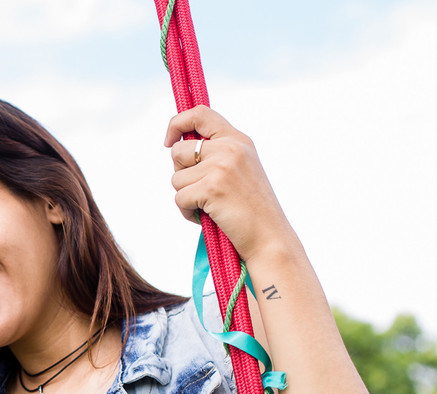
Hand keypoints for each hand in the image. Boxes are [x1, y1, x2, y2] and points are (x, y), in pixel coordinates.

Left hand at [164, 105, 298, 263]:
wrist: (269, 236)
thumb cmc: (249, 208)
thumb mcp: (238, 169)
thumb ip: (215, 153)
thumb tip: (175, 148)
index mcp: (237, 139)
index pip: (200, 113)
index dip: (176, 123)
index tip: (168, 140)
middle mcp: (229, 148)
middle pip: (177, 151)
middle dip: (181, 174)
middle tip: (202, 190)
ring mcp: (220, 166)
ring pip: (175, 178)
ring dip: (186, 196)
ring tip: (210, 206)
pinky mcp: (211, 188)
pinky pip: (179, 198)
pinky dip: (187, 212)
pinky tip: (207, 217)